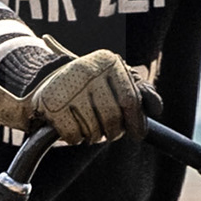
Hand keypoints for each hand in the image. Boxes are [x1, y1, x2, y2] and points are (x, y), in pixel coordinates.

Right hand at [0, 47, 148, 144]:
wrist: (44, 80)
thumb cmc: (89, 85)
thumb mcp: (115, 82)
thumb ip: (139, 93)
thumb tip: (156, 108)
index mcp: (108, 62)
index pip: (129, 99)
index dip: (136, 121)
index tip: (138, 134)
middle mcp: (87, 70)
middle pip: (112, 117)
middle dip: (112, 131)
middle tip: (107, 132)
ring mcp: (67, 86)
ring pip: (93, 129)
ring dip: (92, 135)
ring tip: (87, 125)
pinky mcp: (51, 104)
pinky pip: (73, 135)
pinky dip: (75, 138)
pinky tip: (72, 126)